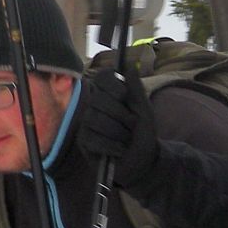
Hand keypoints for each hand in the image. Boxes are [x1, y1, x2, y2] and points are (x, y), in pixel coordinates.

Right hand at [76, 69, 160, 187]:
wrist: (143, 161)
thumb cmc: (142, 134)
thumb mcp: (144, 111)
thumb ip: (136, 89)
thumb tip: (129, 66)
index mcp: (109, 94)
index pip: (103, 77)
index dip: (114, 86)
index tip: (124, 96)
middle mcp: (94, 106)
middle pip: (99, 99)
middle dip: (121, 115)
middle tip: (131, 125)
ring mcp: (87, 123)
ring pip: (96, 120)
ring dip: (118, 133)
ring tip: (125, 140)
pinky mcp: (83, 141)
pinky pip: (94, 139)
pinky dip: (112, 146)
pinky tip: (119, 150)